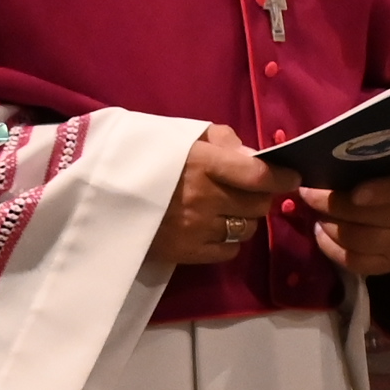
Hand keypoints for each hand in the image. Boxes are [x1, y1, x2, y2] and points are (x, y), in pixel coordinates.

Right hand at [146, 126, 289, 269]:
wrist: (97, 193)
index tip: (291, 177)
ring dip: (243, 220)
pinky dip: (228, 241)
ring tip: (227, 211)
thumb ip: (223, 141)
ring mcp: (195, 228)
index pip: (259, 174)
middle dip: (260, 197)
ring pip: (246, 229)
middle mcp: (204, 198)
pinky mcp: (185, 252)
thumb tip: (255, 156)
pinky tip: (213, 229)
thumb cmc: (143, 158)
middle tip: (250, 192)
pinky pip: (228, 251)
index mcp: (203, 164)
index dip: (283, 177)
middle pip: (258, 204)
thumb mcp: (181, 136)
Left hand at [300, 160, 389, 279]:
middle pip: (366, 216)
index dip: (378, 193)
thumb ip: (357, 164)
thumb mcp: (378, 166)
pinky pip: (354, 261)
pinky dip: (330, 248)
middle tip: (308, 194)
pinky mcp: (386, 263)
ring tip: (316, 215)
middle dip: (331, 205)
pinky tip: (320, 233)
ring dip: (328, 226)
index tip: (356, 194)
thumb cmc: (381, 181)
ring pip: (356, 240)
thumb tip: (317, 164)